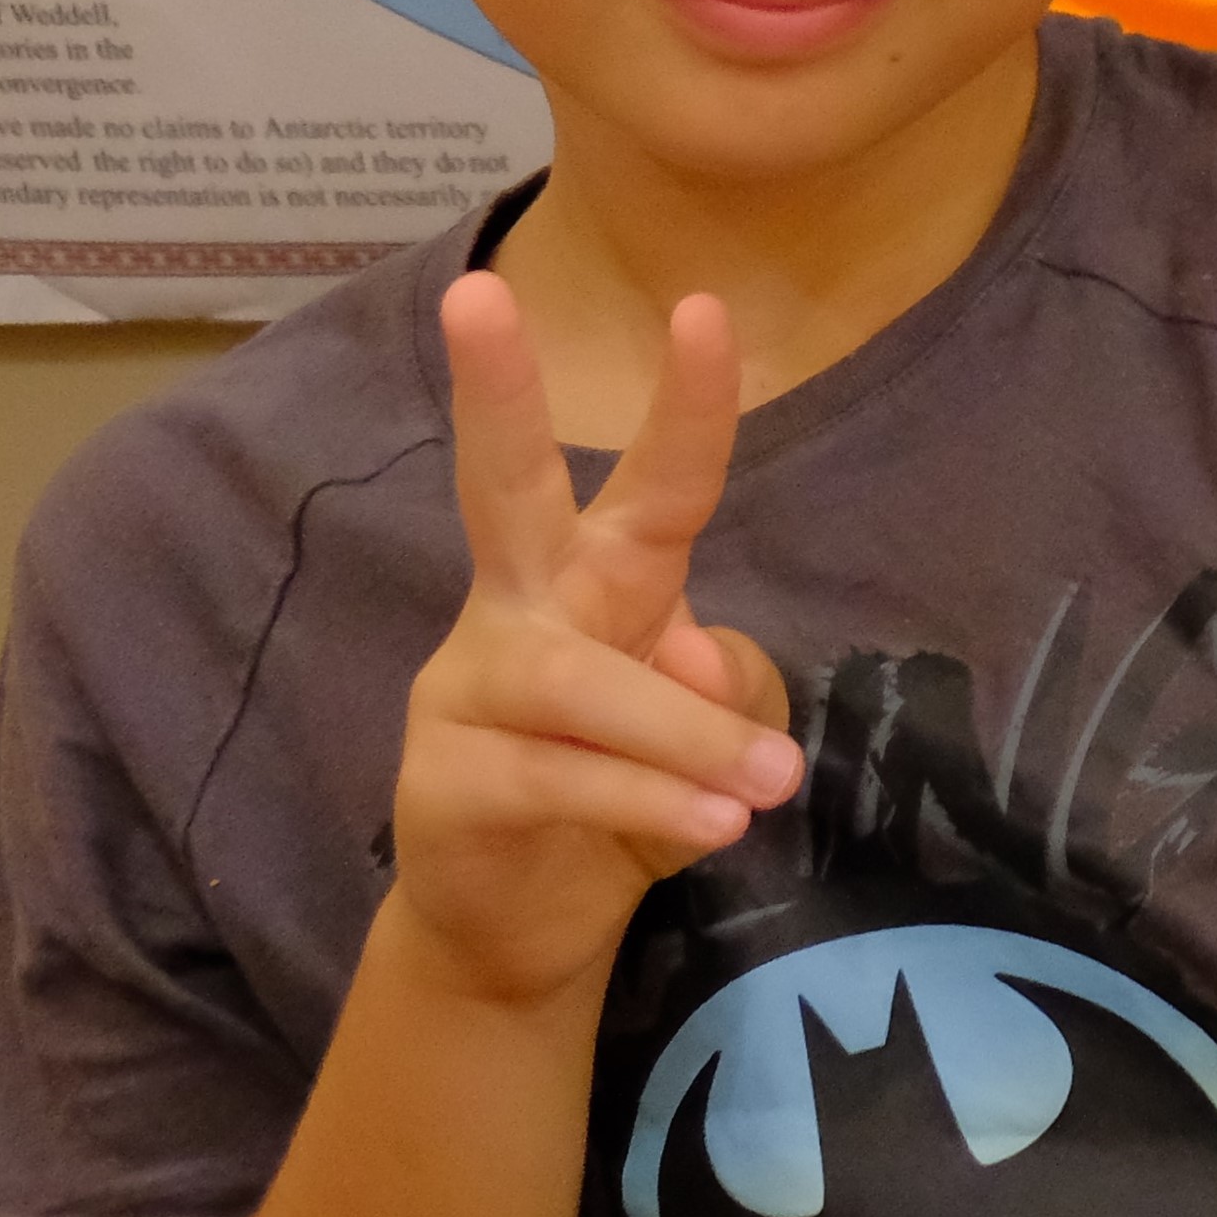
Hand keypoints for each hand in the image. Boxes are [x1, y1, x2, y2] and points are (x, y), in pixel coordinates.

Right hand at [389, 275, 801, 1016]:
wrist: (519, 922)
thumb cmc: (624, 794)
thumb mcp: (707, 731)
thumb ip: (726, 682)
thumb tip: (692, 660)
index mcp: (590, 580)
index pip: (647, 483)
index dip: (682, 403)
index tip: (704, 308)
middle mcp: (517, 610)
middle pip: (502, 489)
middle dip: (497, 395)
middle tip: (479, 294)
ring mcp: (465, 690)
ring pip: (575, 680)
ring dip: (683, 731)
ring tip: (771, 782)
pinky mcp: (445, 781)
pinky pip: (556, 776)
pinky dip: (645, 797)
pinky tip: (713, 825)